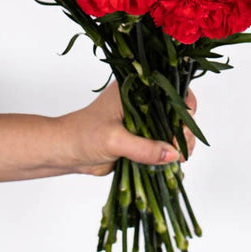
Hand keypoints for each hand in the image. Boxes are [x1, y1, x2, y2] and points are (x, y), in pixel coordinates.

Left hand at [57, 80, 197, 175]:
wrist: (66, 152)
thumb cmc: (83, 135)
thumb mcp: (113, 140)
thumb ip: (143, 147)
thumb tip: (172, 154)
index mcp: (136, 88)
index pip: (171, 90)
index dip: (183, 108)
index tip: (181, 130)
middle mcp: (143, 101)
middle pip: (176, 110)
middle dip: (184, 129)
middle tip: (180, 149)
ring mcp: (143, 120)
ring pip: (172, 128)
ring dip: (180, 143)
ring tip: (179, 159)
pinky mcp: (142, 138)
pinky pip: (163, 143)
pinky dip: (171, 153)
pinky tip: (174, 162)